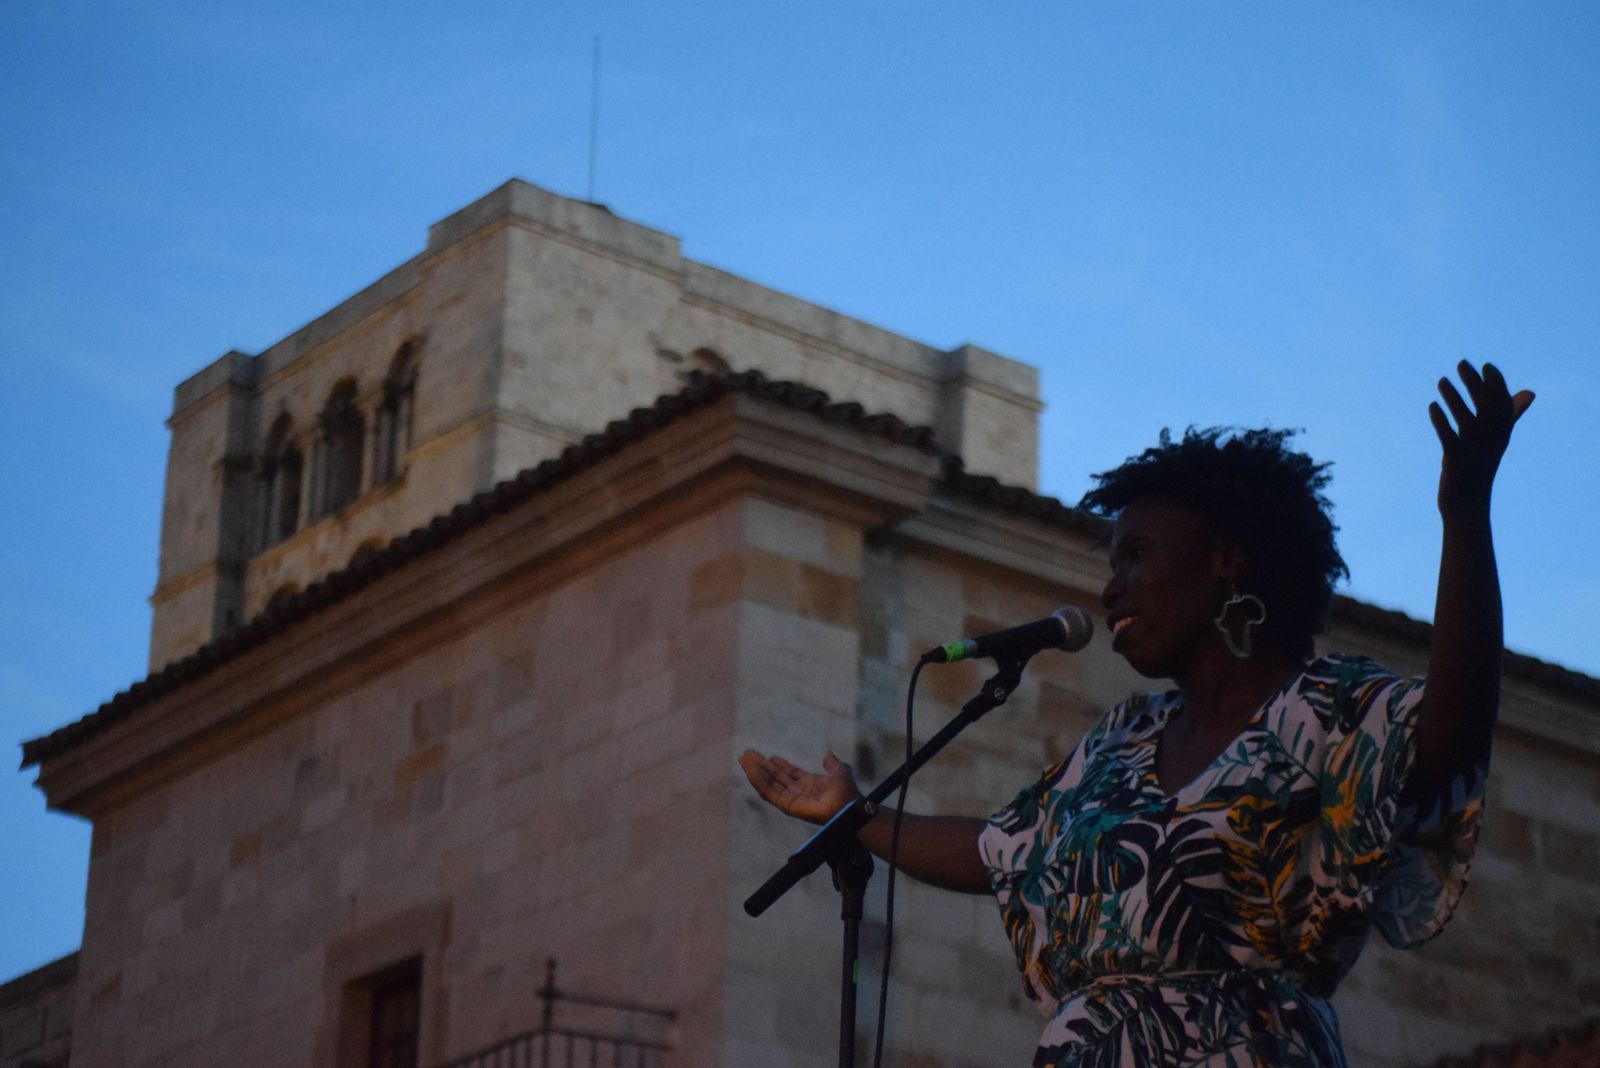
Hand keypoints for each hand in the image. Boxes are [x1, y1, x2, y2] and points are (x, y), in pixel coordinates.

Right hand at [737, 749, 860, 824]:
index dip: (778, 764)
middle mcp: (798, 791)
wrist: (846, 805)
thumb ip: (832, 763)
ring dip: (755, 772)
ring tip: (744, 759)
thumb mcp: (839, 771)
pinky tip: (750, 771)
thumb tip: (828, 754)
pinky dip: (758, 781)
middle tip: (748, 754)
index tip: (768, 756)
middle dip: (761, 766)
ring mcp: (791, 799)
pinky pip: (769, 792)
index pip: (789, 773)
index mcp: (809, 784)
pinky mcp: (786, 805)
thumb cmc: (846, 791)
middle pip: (775, 777)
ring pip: (768, 784)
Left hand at [1429, 361, 1533, 515]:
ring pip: (1465, 419)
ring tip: (1442, 380)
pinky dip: (1441, 421)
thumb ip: (1511, 415)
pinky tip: (1433, 406)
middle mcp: (1491, 441)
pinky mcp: (1456, 462)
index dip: (1496, 383)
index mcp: (1502, 435)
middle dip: (1475, 383)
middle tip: (1462, 363)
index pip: (1502, 403)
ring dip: (1454, 397)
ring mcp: (1474, 452)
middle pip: (1486, 407)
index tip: (1485, 365)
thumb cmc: (1480, 467)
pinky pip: (1449, 437)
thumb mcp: (1497, 440)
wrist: (1468, 505)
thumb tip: (1529, 393)